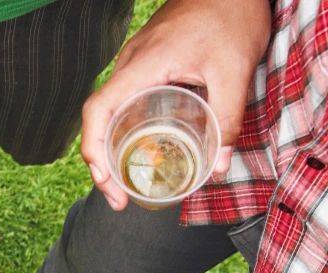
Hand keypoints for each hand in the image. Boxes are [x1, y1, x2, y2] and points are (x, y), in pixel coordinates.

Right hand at [79, 0, 269, 208]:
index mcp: (142, 65)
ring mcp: (137, 62)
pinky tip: (145, 147)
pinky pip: (127, 100)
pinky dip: (126, 129)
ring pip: (111, 111)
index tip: (106, 182)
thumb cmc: (232, 15)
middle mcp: (131, 64)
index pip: (97, 110)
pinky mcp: (148, 61)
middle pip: (99, 118)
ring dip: (111, 149)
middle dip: (101, 164)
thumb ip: (227, 119)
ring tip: (128, 183)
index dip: (92, 149)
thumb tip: (217, 168)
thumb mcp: (235, 71)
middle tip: (120, 199)